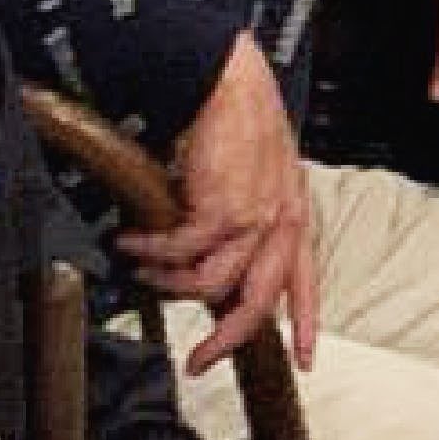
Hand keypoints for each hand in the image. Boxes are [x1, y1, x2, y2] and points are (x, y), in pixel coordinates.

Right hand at [122, 35, 313, 373]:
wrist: (227, 79)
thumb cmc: (236, 117)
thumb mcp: (256, 173)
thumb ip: (242, 216)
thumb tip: (207, 257)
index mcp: (294, 213)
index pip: (306, 280)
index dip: (306, 323)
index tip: (304, 360)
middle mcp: (283, 219)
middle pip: (260, 301)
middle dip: (227, 339)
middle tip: (198, 361)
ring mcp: (257, 216)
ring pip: (212, 284)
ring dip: (170, 284)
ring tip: (143, 269)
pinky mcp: (224, 208)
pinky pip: (180, 251)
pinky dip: (151, 250)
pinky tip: (132, 240)